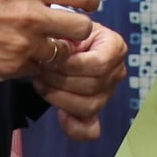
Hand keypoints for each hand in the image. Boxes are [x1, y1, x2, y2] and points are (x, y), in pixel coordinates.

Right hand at [0, 0, 96, 81]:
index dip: (89, 0)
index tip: (85, 5)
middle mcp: (33, 15)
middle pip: (82, 28)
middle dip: (77, 29)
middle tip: (65, 29)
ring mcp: (24, 44)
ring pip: (62, 53)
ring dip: (55, 50)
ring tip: (41, 44)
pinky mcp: (13, 67)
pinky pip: (38, 68)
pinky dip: (34, 63)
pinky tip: (20, 54)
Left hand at [32, 20, 127, 139]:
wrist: (68, 41)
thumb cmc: (67, 33)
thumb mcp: (67, 27)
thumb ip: (65, 40)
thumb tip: (56, 56)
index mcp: (115, 47)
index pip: (98, 64)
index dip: (71, 66)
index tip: (48, 60)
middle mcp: (117, 71)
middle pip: (92, 86)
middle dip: (60, 81)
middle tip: (39, 71)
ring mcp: (108, 93)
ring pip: (89, 106)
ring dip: (59, 98)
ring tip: (41, 84)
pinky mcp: (96, 110)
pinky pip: (90, 129)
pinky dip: (74, 127)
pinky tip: (60, 116)